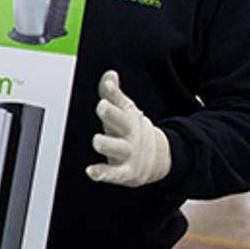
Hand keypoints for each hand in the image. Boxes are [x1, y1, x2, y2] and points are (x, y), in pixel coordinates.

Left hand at [86, 70, 170, 187]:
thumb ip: (113, 93)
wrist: (158, 158)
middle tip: (102, 106)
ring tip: (97, 140)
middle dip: (112, 114)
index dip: (113, 93)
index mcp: (127, 117)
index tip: (108, 84)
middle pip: (121, 122)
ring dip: (107, 144)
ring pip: (117, 148)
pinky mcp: (124, 172)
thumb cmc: (132, 130)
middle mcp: (128, 134)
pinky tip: (91, 171)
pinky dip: (103, 173)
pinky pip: (114, 173)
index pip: (119, 103)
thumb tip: (109, 74)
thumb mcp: (125, 111)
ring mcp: (127, 153)